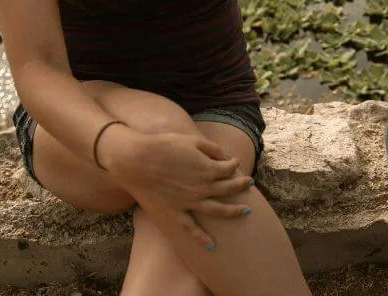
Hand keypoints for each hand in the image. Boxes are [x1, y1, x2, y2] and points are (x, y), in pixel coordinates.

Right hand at [101, 128, 255, 245]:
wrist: (138, 160)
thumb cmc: (164, 146)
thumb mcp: (193, 141)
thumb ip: (213, 149)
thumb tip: (227, 156)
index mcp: (208, 170)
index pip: (229, 169)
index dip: (234, 165)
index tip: (235, 162)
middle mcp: (203, 188)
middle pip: (228, 189)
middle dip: (241, 186)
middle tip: (250, 184)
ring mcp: (190, 203)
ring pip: (218, 210)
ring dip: (234, 211)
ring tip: (247, 211)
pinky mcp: (175, 212)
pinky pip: (191, 229)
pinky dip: (201, 238)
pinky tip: (211, 246)